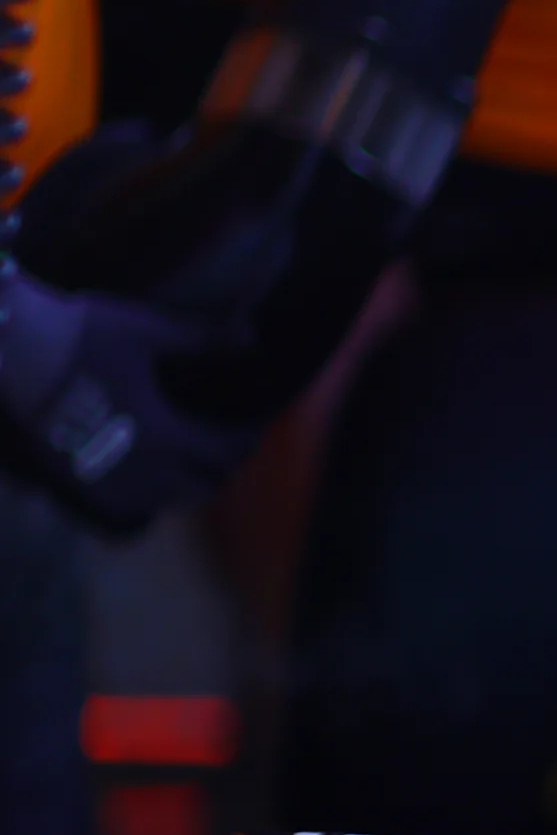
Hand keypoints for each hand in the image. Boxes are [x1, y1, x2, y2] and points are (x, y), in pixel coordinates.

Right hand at [0, 273, 259, 534]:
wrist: (9, 346)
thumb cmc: (81, 334)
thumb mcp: (148, 331)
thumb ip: (204, 338)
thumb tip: (253, 336)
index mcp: (164, 434)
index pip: (222, 453)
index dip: (245, 441)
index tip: (254, 427)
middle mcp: (137, 467)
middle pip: (200, 486)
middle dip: (223, 468)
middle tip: (230, 447)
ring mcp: (102, 478)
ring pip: (164, 500)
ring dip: (188, 486)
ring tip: (196, 464)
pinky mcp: (72, 479)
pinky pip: (125, 504)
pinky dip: (150, 496)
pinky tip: (152, 477)